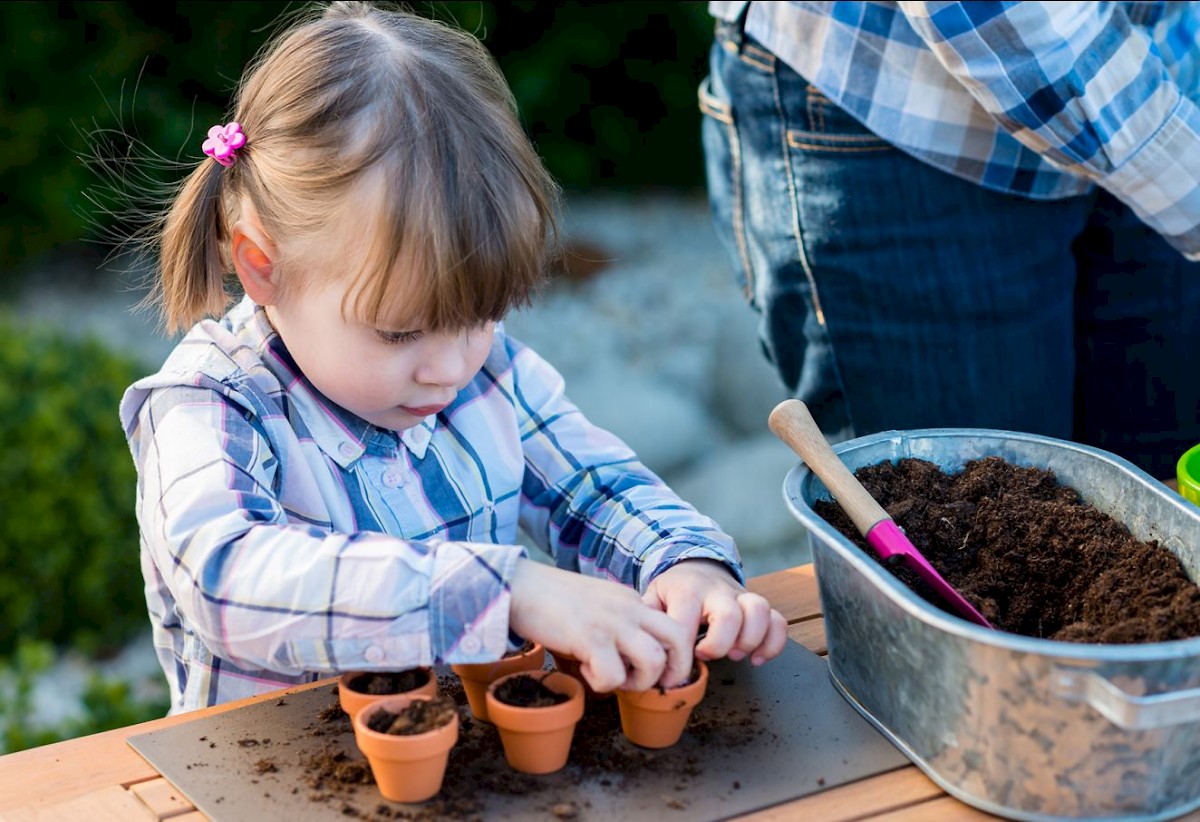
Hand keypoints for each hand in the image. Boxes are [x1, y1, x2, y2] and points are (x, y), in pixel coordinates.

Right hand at [507, 559, 691, 692]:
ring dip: (638, 681)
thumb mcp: (599, 603)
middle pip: (680, 638)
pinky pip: (613, 675)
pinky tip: (585, 670)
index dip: (673, 655)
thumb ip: (620, 622)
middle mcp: (629, 608)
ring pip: (655, 660)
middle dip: (674, 670)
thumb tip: (632, 656)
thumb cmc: (552, 599)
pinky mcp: (588, 638)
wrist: (518, 585)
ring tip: (614, 678)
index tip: (655, 671)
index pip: (675, 626)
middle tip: (649, 683)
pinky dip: (602, 683)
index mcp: (633, 600)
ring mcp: (611, 622)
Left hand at [643, 558, 787, 670]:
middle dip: (720, 644)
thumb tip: (638, 654)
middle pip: (729, 614)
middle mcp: (717, 590)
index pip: (685, 624)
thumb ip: (646, 623)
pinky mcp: (757, 605)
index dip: (680, 656)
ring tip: (736, 656)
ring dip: (750, 639)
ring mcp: (740, 596)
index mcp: (686, 590)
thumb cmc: (673, 592)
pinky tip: (757, 658)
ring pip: (758, 610)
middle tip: (707, 656)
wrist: (695, 566)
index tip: (673, 676)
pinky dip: (773, 642)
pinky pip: (777, 620)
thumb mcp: (652, 599)